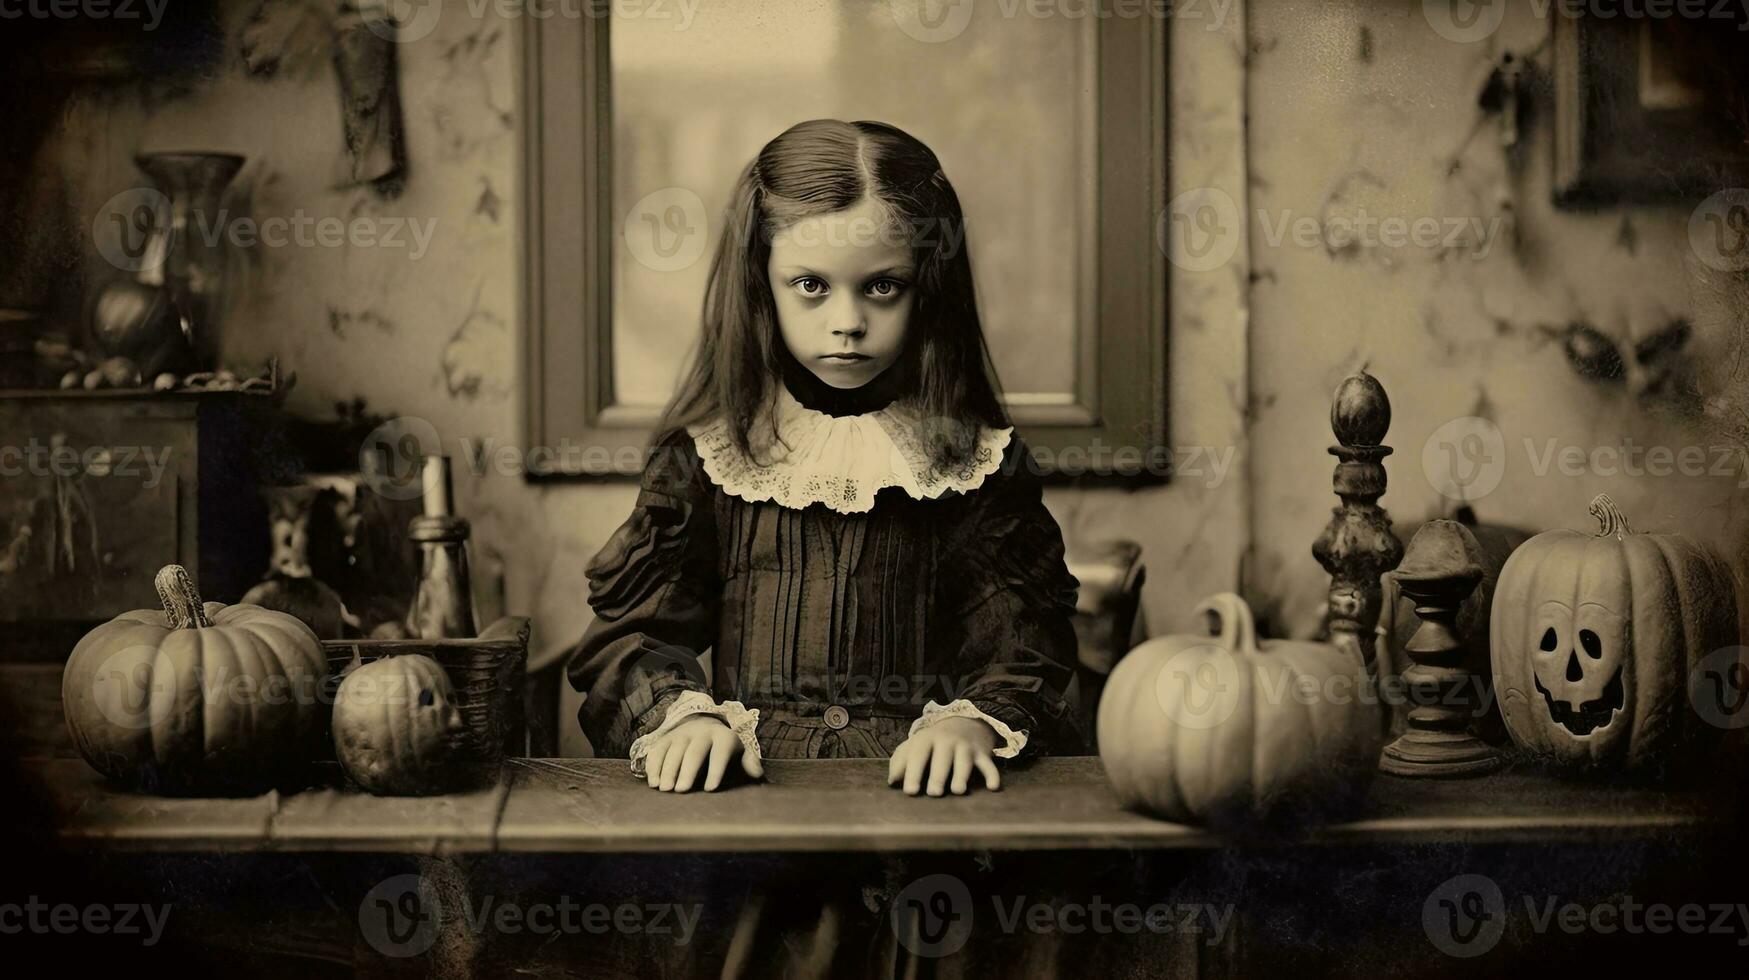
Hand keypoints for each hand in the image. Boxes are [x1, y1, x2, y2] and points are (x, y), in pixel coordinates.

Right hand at [643, 715, 762, 791]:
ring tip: (665, 789)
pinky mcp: (666, 737)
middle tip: (681, 791)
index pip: (720, 752)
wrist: (704, 725)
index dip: (716, 770)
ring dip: (668, 770)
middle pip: (694, 751)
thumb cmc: (724, 747)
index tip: (710, 789)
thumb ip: (748, 761)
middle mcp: (702, 731)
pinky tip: (653, 782)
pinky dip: (654, 765)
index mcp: (723, 736)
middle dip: (687, 771)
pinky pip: (658, 749)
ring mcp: (682, 733)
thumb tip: (757, 774)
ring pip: (674, 749)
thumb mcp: (740, 751)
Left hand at [887, 716, 1001, 796]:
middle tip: (934, 793)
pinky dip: (992, 775)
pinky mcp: (982, 754)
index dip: (913, 772)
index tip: (910, 791)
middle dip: (938, 775)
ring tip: (957, 791)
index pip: (918, 755)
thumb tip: (891, 781)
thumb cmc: (934, 742)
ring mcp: (966, 747)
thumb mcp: (915, 745)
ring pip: (964, 761)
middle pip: (942, 759)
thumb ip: (900, 761)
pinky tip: (992, 787)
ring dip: (961, 775)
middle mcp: (947, 741)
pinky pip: (989, 765)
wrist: (966, 721)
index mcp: (926, 739)